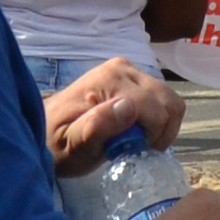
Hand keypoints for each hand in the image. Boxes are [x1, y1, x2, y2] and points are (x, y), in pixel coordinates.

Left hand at [42, 60, 182, 173]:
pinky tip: (138, 131)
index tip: (129, 151)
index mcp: (109, 80)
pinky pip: (164, 101)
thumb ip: (96, 128)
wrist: (47, 130)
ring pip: (171, 102)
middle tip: (135, 147)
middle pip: (169, 103)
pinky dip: (159, 120)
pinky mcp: (135, 78)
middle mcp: (123, 68)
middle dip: (159, 132)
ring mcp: (131, 70)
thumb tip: (128, 108)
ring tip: (137, 140)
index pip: (155, 110)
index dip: (150, 137)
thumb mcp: (71, 146)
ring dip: (161, 127)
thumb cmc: (57, 143)